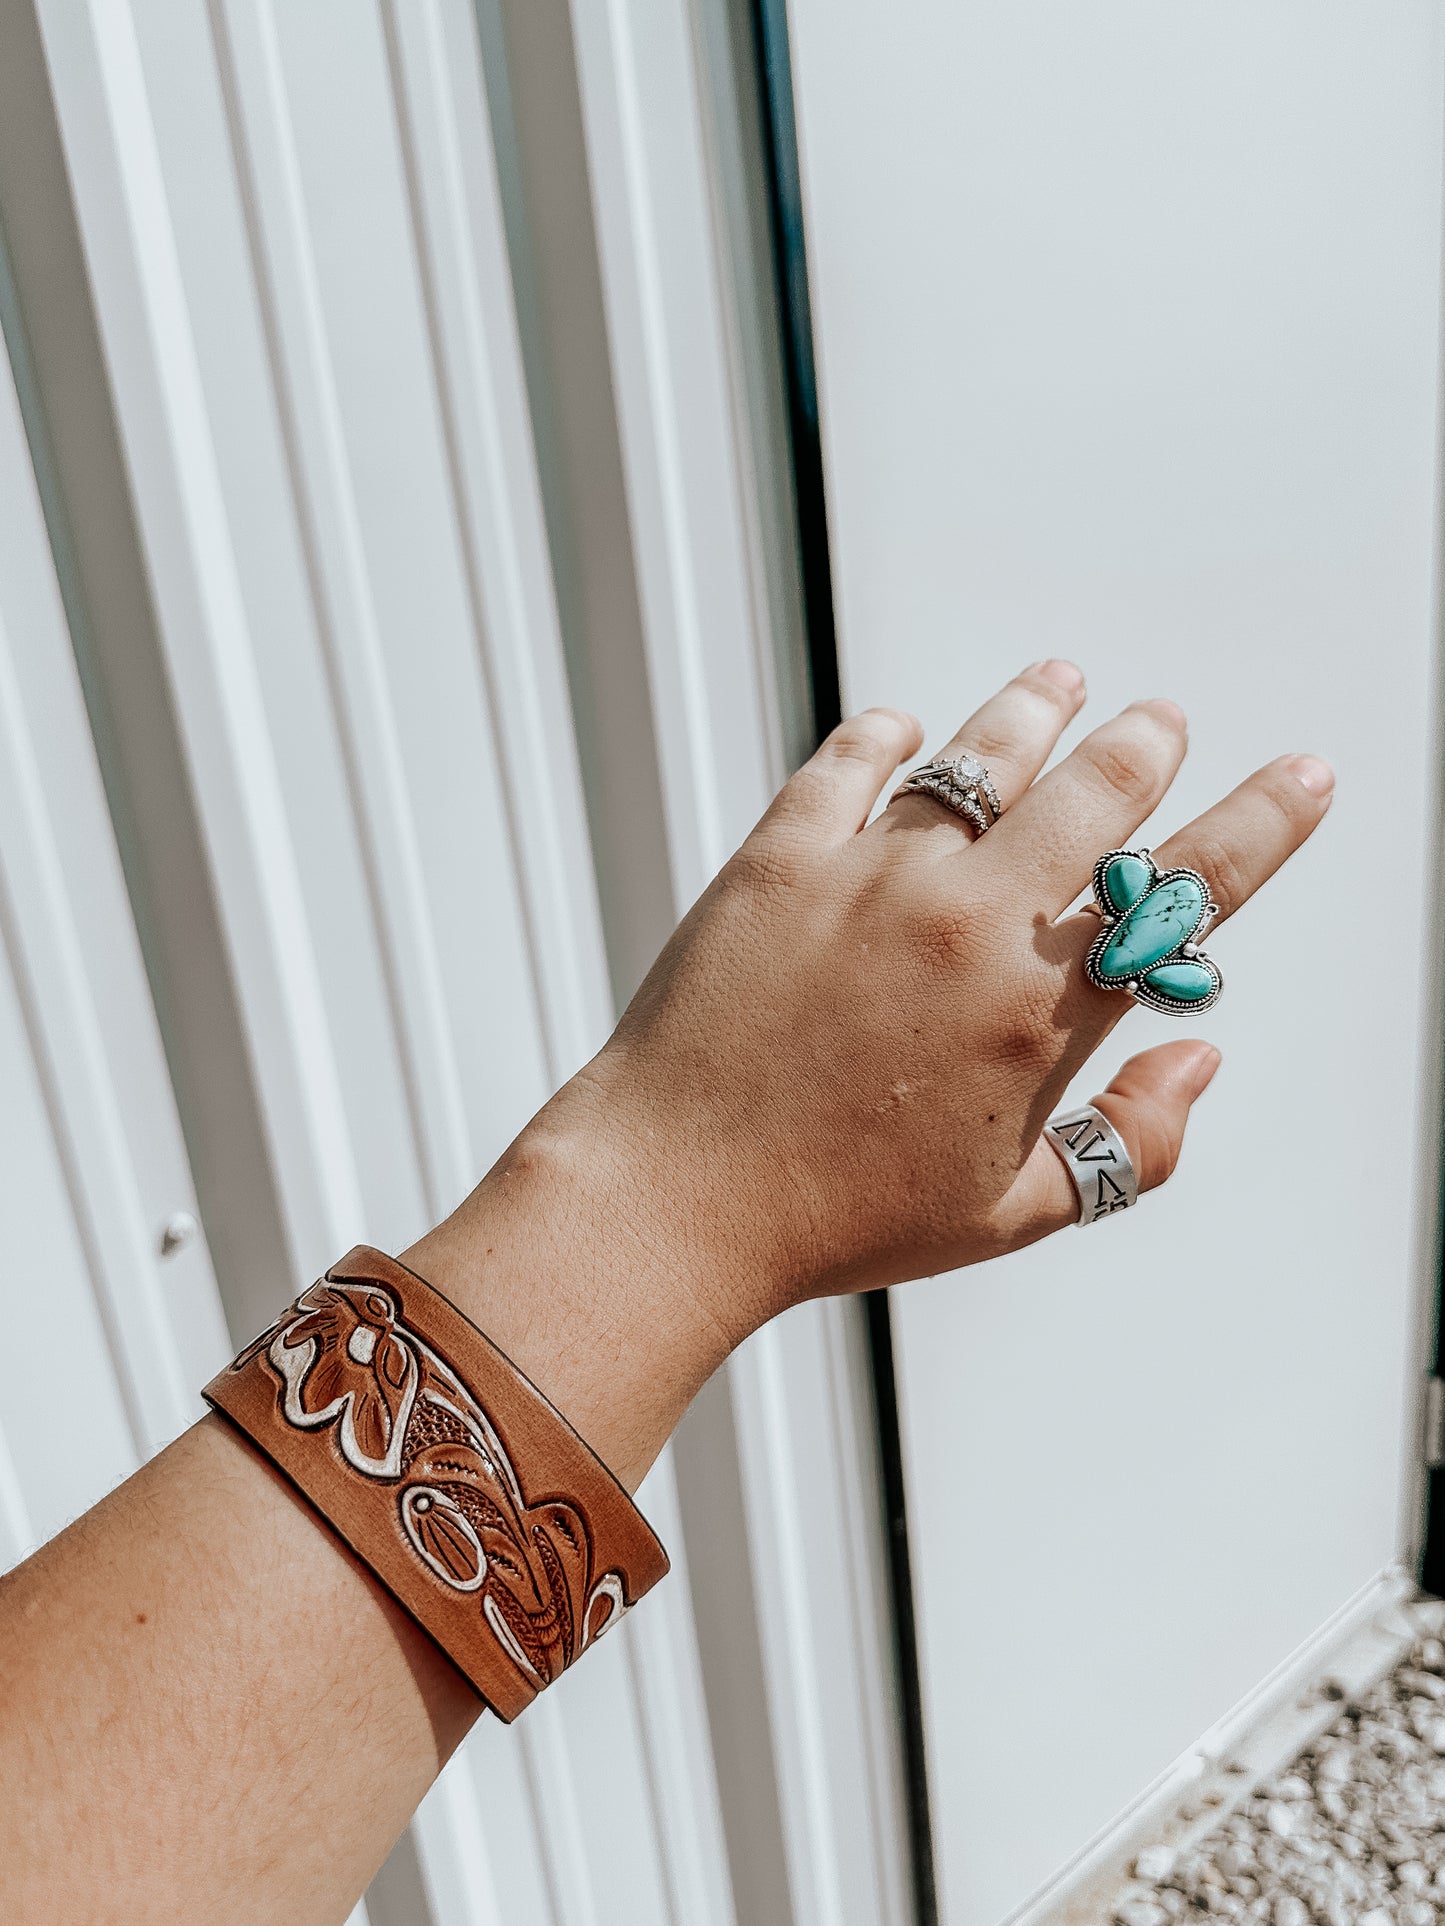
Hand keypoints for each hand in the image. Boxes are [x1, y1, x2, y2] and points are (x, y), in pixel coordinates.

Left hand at [410, 663, 1332, 1484]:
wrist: (675, 1197)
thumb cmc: (841, 1220)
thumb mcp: (1010, 1214)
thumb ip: (1129, 1143)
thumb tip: (1198, 1060)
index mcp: (1041, 1008)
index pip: (1187, 895)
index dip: (1262, 825)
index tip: (1306, 775)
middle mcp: (971, 920)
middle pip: (1095, 793)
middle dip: (1146, 746)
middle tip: (1161, 722)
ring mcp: (873, 876)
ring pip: (982, 755)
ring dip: (1035, 710)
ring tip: (1060, 681)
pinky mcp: (781, 857)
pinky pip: (849, 762)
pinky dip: (887, 735)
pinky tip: (903, 727)